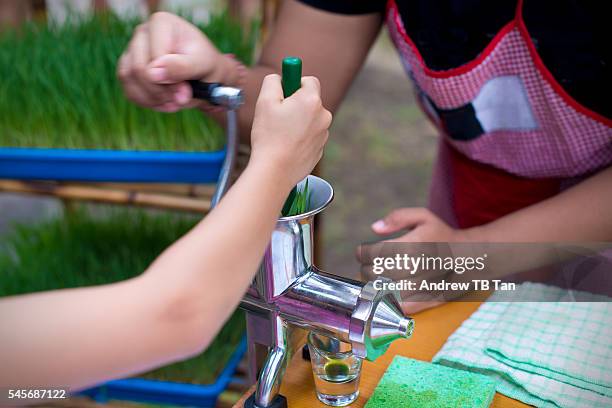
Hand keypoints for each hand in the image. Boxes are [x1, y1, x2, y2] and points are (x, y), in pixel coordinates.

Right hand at [117, 12, 224, 111]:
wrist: (205, 76)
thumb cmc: (206, 65)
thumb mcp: (203, 65)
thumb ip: (181, 67)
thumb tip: (154, 73)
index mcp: (161, 23)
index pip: (154, 57)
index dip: (169, 81)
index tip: (186, 91)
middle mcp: (142, 32)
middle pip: (138, 69)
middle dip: (161, 92)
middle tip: (181, 99)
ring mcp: (132, 50)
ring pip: (129, 79)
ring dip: (153, 99)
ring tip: (175, 102)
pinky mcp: (128, 68)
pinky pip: (129, 90)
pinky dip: (147, 102)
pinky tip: (165, 102)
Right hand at [249, 74, 331, 188]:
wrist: (275, 171)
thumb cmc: (269, 136)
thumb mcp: (264, 101)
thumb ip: (272, 81)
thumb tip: (278, 78)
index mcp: (312, 100)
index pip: (309, 80)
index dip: (294, 83)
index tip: (284, 92)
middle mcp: (324, 116)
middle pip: (310, 101)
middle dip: (295, 104)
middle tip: (278, 116)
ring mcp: (324, 134)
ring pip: (310, 120)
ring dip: (298, 122)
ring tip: (281, 134)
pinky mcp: (320, 150)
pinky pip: (310, 136)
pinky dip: (300, 138)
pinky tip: (286, 146)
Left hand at [362, 208, 474, 313]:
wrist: (470, 260)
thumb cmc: (442, 236)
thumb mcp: (423, 217)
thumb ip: (398, 218)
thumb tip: (375, 228)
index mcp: (409, 246)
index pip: (369, 254)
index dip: (362, 252)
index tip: (364, 251)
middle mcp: (412, 268)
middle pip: (371, 273)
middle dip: (367, 267)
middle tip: (373, 264)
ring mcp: (416, 288)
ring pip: (379, 290)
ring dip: (375, 283)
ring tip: (381, 276)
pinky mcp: (421, 303)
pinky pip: (393, 305)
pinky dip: (387, 298)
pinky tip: (391, 289)